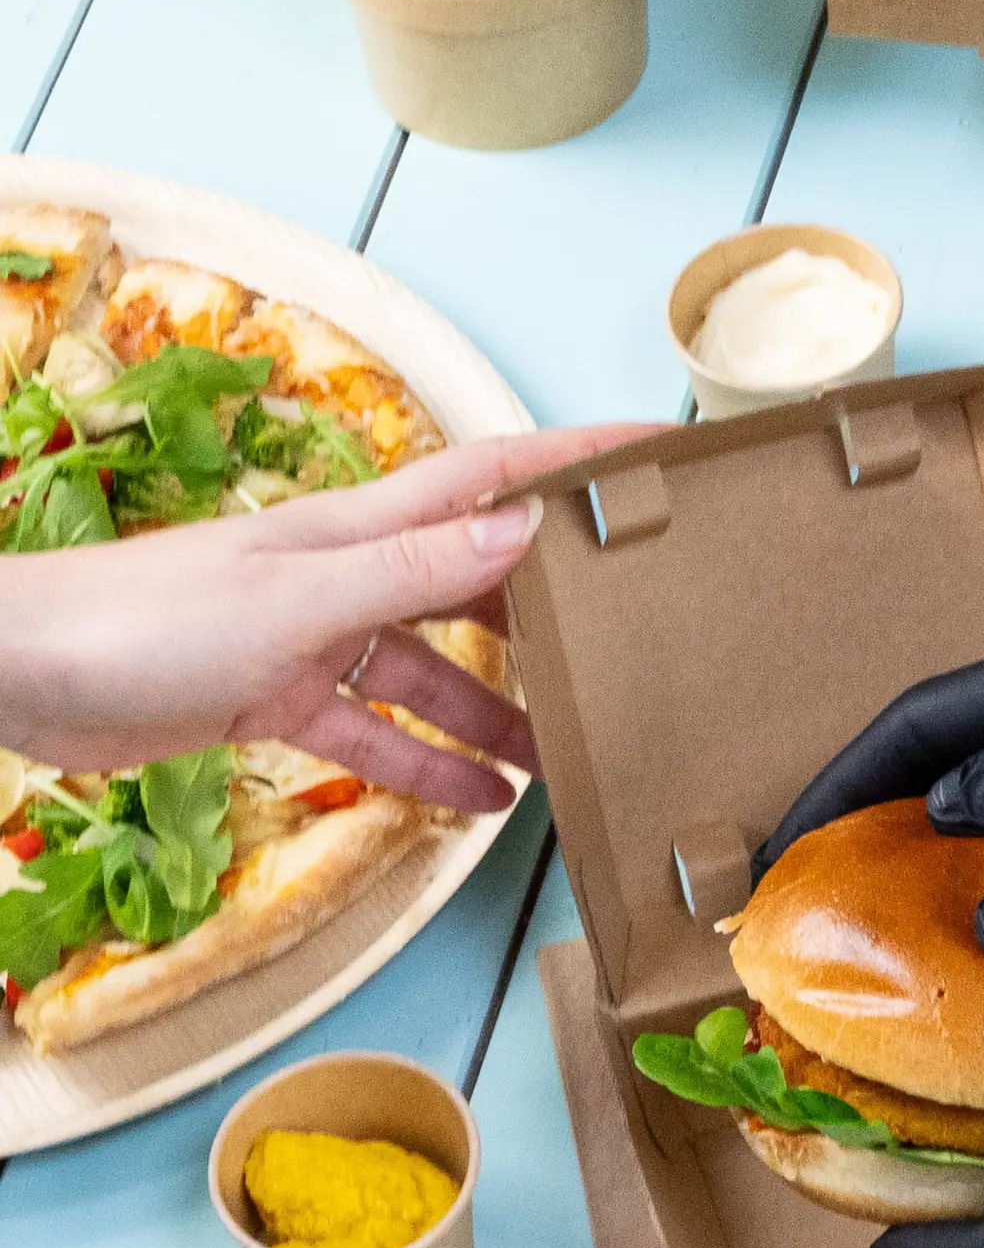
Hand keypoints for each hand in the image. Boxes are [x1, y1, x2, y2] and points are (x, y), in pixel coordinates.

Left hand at [0, 425, 658, 811]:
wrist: (21, 674)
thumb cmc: (149, 615)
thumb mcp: (301, 596)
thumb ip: (417, 569)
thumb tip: (530, 529)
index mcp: (363, 527)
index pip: (494, 478)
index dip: (577, 456)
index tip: (655, 449)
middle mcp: (351, 573)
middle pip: (478, 580)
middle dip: (554, 603)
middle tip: (629, 632)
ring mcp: (317, 637)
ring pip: (434, 672)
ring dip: (498, 713)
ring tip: (568, 756)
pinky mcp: (281, 699)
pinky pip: (375, 733)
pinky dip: (425, 763)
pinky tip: (480, 798)